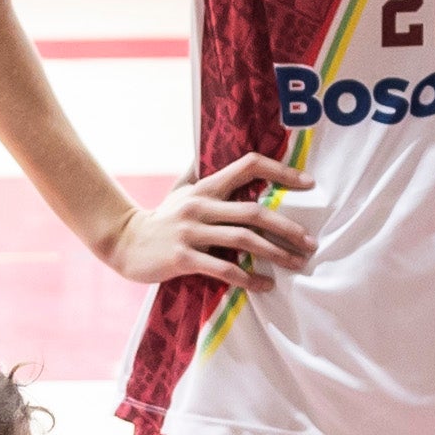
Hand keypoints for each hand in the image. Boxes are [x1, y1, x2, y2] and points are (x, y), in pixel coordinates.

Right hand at [104, 149, 316, 289]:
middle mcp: (200, 205)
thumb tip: (213, 149)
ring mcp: (191, 232)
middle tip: (310, 243)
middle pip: (254, 211)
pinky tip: (265, 285)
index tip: (309, 184)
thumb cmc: (161, 218)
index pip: (248, 165)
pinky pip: (223, 269)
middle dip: (287, 228)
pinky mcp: (183, 258)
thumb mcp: (181, 190)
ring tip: (297, 264)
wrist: (124, 242)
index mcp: (205, 187)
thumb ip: (201, 173)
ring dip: (276, 254)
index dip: (281, 171)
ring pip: (243, 240)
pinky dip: (248, 279)